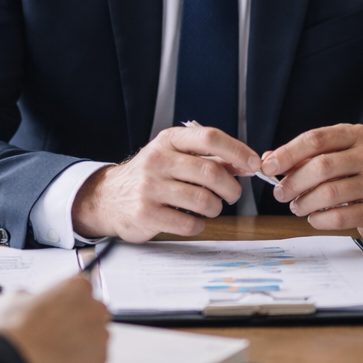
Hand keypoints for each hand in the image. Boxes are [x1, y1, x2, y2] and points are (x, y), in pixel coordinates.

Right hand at [0, 275, 109, 362]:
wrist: (18, 360)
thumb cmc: (16, 328)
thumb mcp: (16, 298)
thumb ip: (33, 296)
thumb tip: (30, 300)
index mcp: (77, 287)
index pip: (84, 287)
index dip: (71, 299)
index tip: (64, 307)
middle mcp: (94, 307)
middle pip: (95, 310)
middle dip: (82, 319)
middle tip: (60, 330)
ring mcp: (100, 333)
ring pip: (98, 334)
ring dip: (85, 339)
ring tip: (60, 348)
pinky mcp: (101, 358)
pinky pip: (97, 356)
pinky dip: (84, 360)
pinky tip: (64, 360)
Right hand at [70, 125, 261, 241]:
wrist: (108, 198)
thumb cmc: (150, 176)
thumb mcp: (174, 157)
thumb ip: (208, 158)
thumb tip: (245, 163)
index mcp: (168, 141)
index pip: (209, 138)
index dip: (238, 151)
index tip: (254, 164)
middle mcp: (157, 160)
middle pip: (211, 172)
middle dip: (231, 188)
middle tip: (231, 194)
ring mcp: (150, 187)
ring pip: (204, 200)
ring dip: (215, 208)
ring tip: (210, 208)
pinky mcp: (146, 213)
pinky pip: (190, 224)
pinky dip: (198, 225)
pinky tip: (191, 220)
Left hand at [260, 123, 362, 240]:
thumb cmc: (355, 174)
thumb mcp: (333, 156)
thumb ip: (301, 157)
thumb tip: (268, 160)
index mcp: (354, 135)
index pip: (316, 139)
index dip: (287, 153)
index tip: (268, 167)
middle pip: (321, 166)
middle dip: (293, 182)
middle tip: (279, 193)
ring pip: (330, 193)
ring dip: (304, 202)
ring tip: (296, 206)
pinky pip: (340, 216)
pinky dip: (319, 219)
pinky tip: (313, 217)